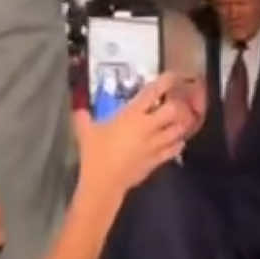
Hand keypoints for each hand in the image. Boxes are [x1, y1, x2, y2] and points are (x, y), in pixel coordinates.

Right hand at [74, 73, 192, 196]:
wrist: (104, 182)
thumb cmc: (94, 154)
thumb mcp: (85, 131)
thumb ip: (83, 117)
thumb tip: (79, 110)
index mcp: (131, 115)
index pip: (152, 93)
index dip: (165, 82)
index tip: (172, 76)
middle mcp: (148, 127)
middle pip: (174, 110)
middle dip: (177, 105)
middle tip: (175, 103)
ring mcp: (155, 144)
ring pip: (178, 130)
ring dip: (181, 124)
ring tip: (178, 121)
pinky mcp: (157, 160)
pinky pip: (175, 149)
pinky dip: (178, 143)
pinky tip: (176, 141)